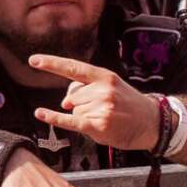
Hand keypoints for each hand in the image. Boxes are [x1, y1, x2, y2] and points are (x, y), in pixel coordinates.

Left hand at [29, 54, 160, 151]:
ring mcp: (101, 108)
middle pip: (71, 95)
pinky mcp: (98, 125)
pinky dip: (53, 118)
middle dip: (80, 104)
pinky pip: (69, 121)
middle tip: (103, 109)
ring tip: (105, 118)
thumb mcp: (111, 87)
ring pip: (73, 110)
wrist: (153, 122)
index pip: (73, 68)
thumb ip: (86, 89)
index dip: (52, 64)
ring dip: (83, 117)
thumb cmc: (128, 104)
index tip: (33, 60)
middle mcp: (102, 90)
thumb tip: (64, 103)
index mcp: (104, 77)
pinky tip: (40, 113)